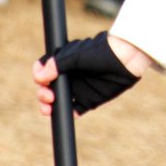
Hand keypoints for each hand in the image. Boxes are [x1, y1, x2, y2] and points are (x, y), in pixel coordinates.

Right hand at [33, 32, 151, 116]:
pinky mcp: (88, 100)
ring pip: (58, 101)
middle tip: (49, 97)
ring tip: (48, 109)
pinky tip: (67, 113)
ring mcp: (78, 88)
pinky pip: (74, 110)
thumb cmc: (102, 52)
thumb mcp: (77, 56)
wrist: (126, 58)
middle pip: (47, 88)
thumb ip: (58, 65)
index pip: (44, 70)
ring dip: (50, 107)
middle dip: (42, 94)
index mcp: (64, 61)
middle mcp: (69, 76)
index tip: (41, 81)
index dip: (39, 77)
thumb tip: (39, 77)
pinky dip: (68, 114)